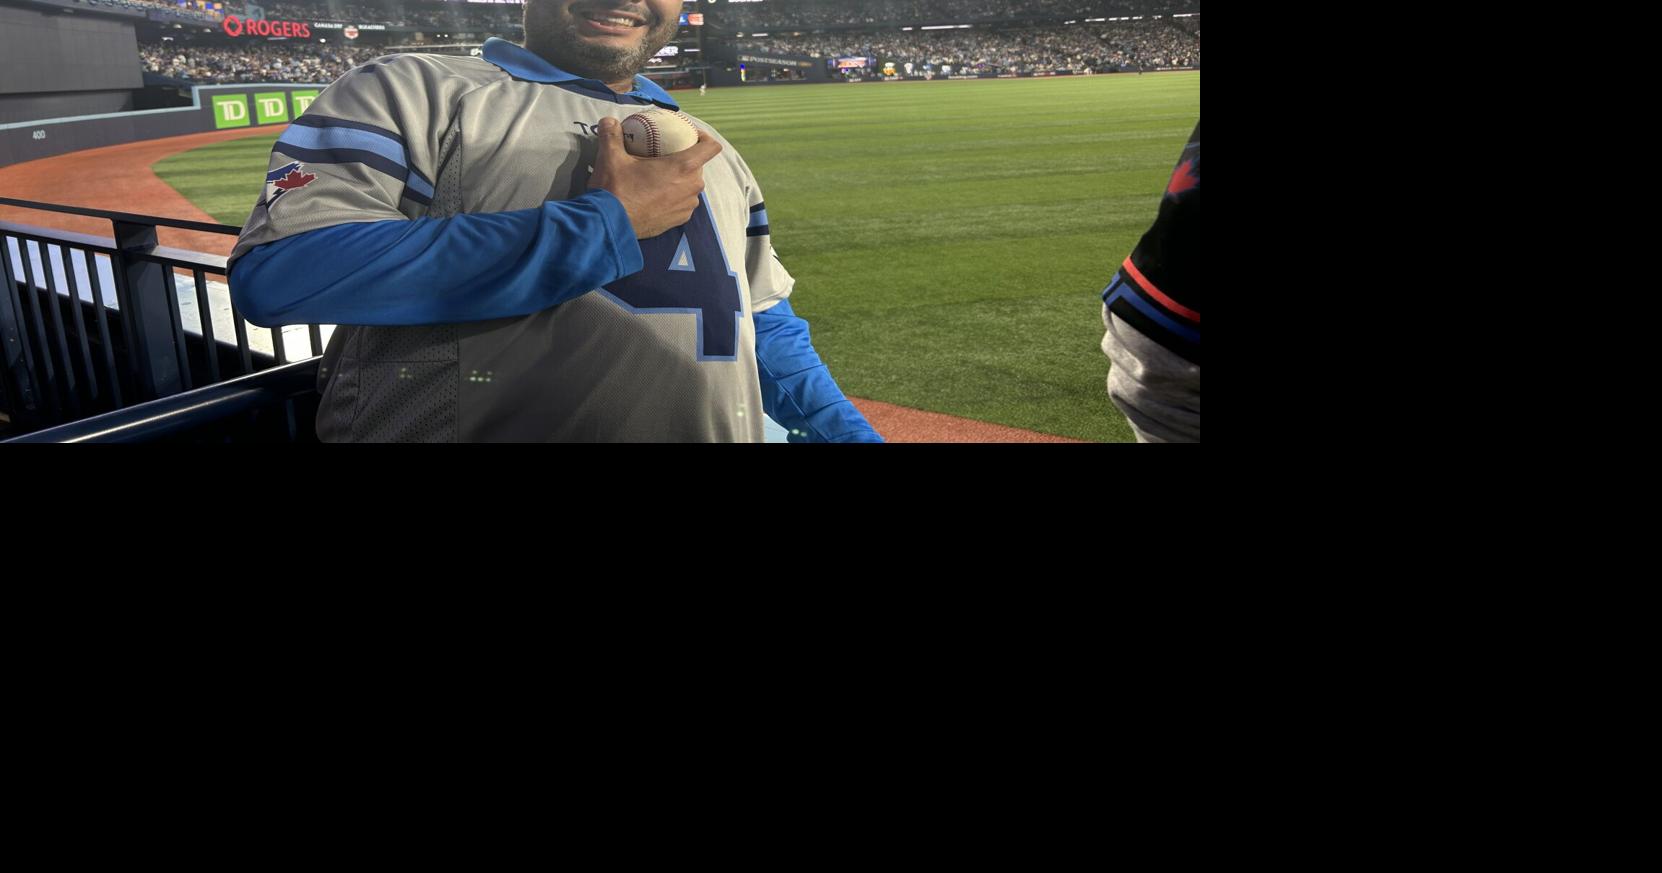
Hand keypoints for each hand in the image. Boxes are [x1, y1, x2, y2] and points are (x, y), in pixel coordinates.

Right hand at [588, 116, 722, 238]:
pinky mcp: (679, 220)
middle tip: (665, 153)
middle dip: (685, 157)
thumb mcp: (611, 158)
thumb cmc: (616, 190)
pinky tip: (657, 194)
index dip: (703, 137)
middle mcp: (692, 187)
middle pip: (698, 165)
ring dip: (680, 178)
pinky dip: (674, 195)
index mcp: (683, 167)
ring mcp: (688, 206)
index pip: (710, 147)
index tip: (688, 135)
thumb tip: (608, 120)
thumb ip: (611, 135)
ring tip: (660, 175)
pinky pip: (683, 201)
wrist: (611, 227)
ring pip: (691, 185)